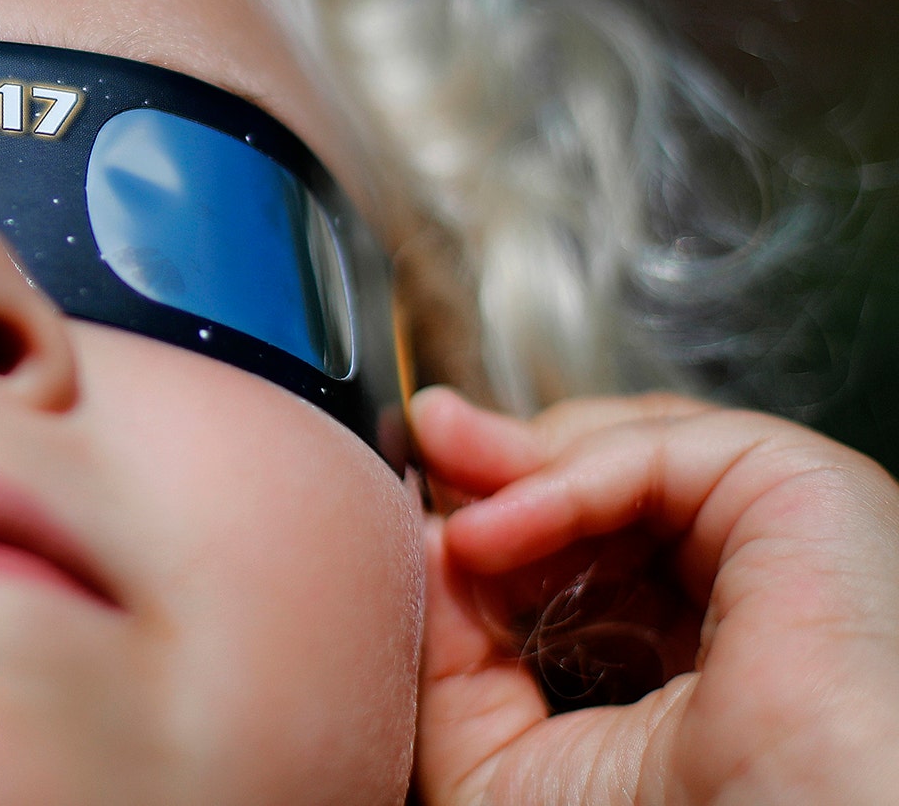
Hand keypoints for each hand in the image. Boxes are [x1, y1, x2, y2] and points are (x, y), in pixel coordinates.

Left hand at [414, 388, 898, 804]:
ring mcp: (773, 527)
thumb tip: (417, 554)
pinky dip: (555, 482)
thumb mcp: (506, 757)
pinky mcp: (799, 485)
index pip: (577, 548)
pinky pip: (655, 451)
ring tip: (445, 518)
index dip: (489, 525)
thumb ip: (448, 659)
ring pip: (620, 452)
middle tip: (415, 472)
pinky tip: (487, 534)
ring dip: (509, 471)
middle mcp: (744, 580)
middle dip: (491, 476)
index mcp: (694, 646)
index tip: (411, 522)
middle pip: (593, 483)